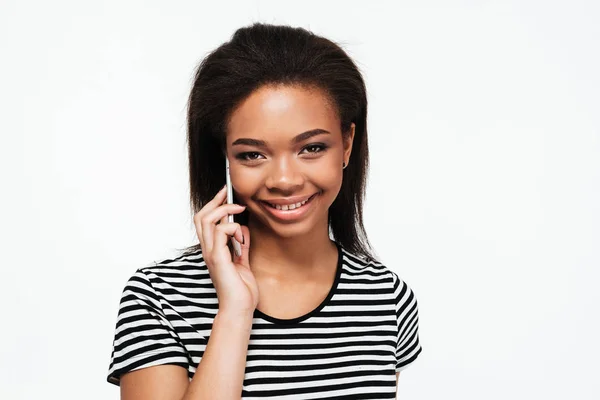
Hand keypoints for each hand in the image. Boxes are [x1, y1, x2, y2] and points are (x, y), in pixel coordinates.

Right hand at [193, 186, 258, 316]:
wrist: (239, 309)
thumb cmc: (241, 290)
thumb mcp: (243, 261)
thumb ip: (242, 246)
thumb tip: (244, 229)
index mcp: (212, 250)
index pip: (204, 221)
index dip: (214, 204)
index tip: (226, 193)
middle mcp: (208, 250)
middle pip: (201, 216)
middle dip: (216, 201)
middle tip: (230, 194)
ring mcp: (211, 254)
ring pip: (208, 220)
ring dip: (226, 211)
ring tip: (240, 213)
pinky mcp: (218, 259)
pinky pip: (221, 232)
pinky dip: (234, 228)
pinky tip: (242, 237)